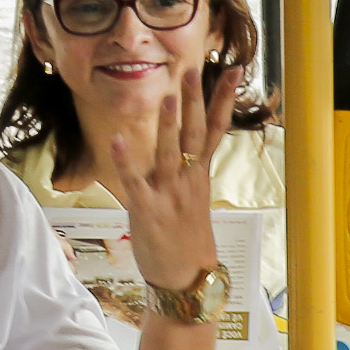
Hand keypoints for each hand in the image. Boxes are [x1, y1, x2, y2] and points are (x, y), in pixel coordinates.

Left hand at [84, 51, 222, 303]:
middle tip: (195, 70)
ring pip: (169, 153)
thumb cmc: (186, 239)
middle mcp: (187, 181)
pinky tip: (117, 138)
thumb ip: (188, 170)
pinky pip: (135, 182)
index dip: (222, 99)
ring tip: (169, 95)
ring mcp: (169, 196)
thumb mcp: (192, 199)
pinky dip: (126, 160)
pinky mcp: (148, 212)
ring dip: (169, 124)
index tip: (231, 70)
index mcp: (199, 175)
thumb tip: (186, 146)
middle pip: (194, 134)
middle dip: (195, 101)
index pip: (214, 129)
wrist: (186, 280)